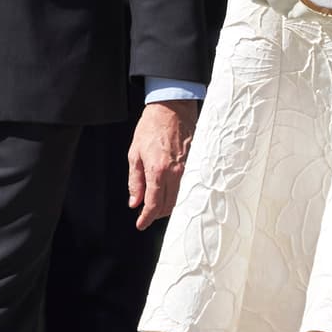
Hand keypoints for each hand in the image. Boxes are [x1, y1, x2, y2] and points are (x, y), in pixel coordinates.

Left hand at [128, 99, 197, 230]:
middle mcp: (176, 172)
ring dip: (169, 205)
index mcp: (158, 170)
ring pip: (181, 198)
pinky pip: (190, 186)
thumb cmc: (152, 126)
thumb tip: (134, 201)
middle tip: (147, 213)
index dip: (146, 218)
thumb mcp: (135, 153)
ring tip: (159, 203)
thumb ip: (134, 180)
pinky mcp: (197, 163)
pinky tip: (173, 191)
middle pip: (169, 205)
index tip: (140, 224)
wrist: (172, 107)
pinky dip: (181, 193)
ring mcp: (189, 168)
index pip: (153, 204)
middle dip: (157, 214)